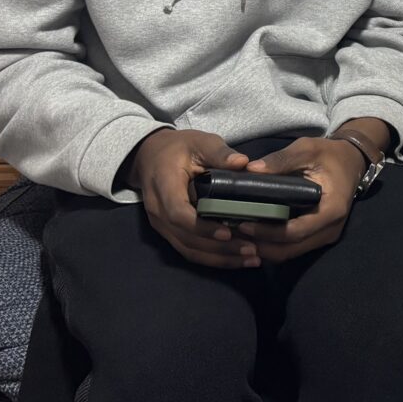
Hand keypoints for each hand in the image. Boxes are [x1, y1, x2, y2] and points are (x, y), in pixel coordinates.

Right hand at [126, 127, 258, 268]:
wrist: (151, 156)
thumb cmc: (179, 148)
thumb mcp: (200, 142)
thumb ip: (220, 153)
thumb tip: (243, 162)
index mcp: (163, 186)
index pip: (179, 214)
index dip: (202, 227)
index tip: (228, 233)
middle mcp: (158, 211)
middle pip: (186, 238)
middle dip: (219, 248)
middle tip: (251, 251)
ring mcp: (161, 225)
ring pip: (188, 250)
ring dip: (219, 258)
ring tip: (250, 259)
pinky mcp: (169, 232)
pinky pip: (189, 250)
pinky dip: (212, 258)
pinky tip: (235, 259)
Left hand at [240, 120, 392, 262]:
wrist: (351, 162)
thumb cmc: (329, 154)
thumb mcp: (307, 149)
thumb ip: (281, 160)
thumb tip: (251, 170)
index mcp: (331, 209)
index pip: (296, 232)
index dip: (268, 232)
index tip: (243, 224)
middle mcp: (330, 229)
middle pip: (290, 249)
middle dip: (260, 245)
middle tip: (232, 233)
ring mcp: (326, 236)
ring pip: (289, 253)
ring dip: (264, 248)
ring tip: (238, 235)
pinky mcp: (318, 237)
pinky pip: (292, 248)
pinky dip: (272, 245)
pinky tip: (254, 235)